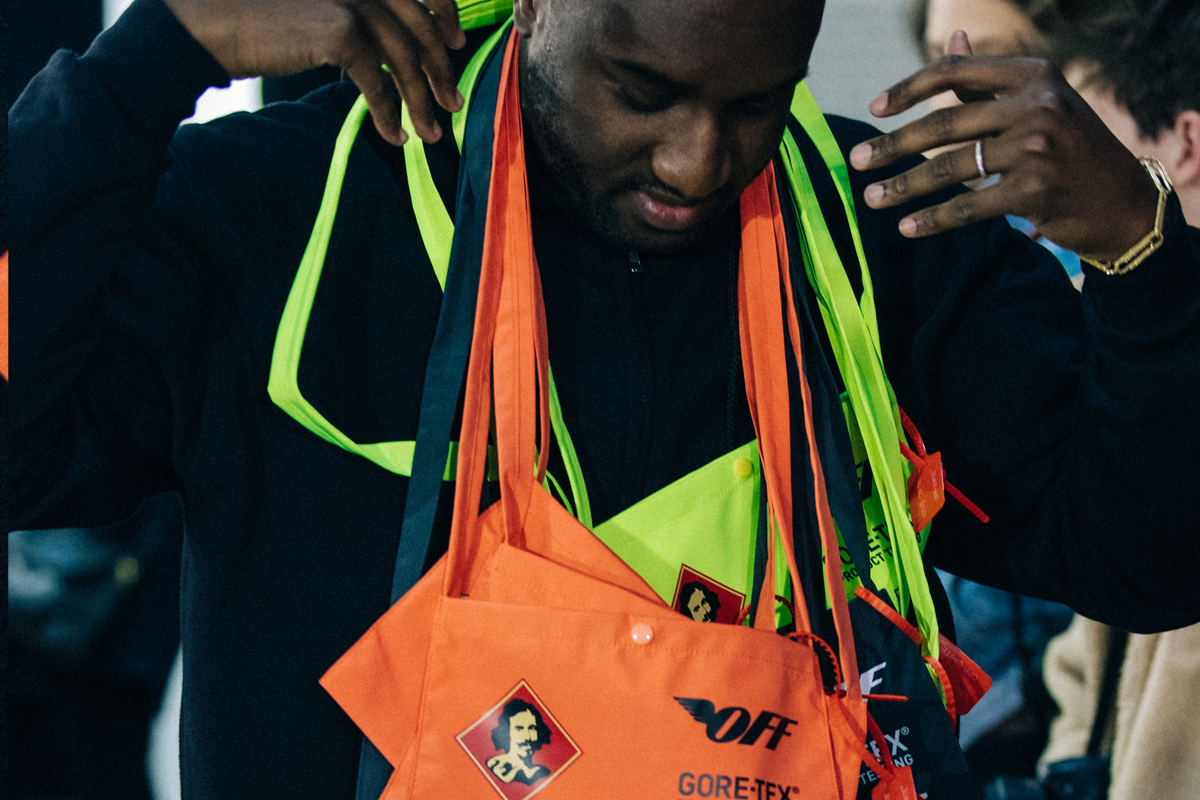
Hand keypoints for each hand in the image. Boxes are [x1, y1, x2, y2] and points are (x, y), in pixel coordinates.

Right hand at [163, 0, 466, 145]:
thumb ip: (358, 11)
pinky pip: (378, 82)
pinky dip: (390, 113)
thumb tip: (398, 47)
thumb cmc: (263, 15)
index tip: (457, 43)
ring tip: (432, 132)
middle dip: (441, 71)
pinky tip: (395, 135)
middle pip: (420, 29)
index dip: (445, 16)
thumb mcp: (320, 2)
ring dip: (422, 102)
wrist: (213, 20)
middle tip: (454, 103)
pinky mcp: (340, 31)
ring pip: (405, 60)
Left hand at [848, 30, 1156, 260]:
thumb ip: (989, 81)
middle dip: (892, 145)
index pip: (956, 72)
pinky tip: (907, 227)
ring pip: (951, 168)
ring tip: (872, 199)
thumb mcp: (1039, 104)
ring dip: (904, 186)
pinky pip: (969, 205)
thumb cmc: (1071, 150)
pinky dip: (934, 219)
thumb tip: (952, 42)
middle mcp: (1038, 106)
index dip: (910, 88)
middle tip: (856, 160)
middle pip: (944, 124)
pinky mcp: (1035, 190)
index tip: (875, 108)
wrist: (1123, 202)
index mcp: (1034, 76)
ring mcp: (1038, 148)